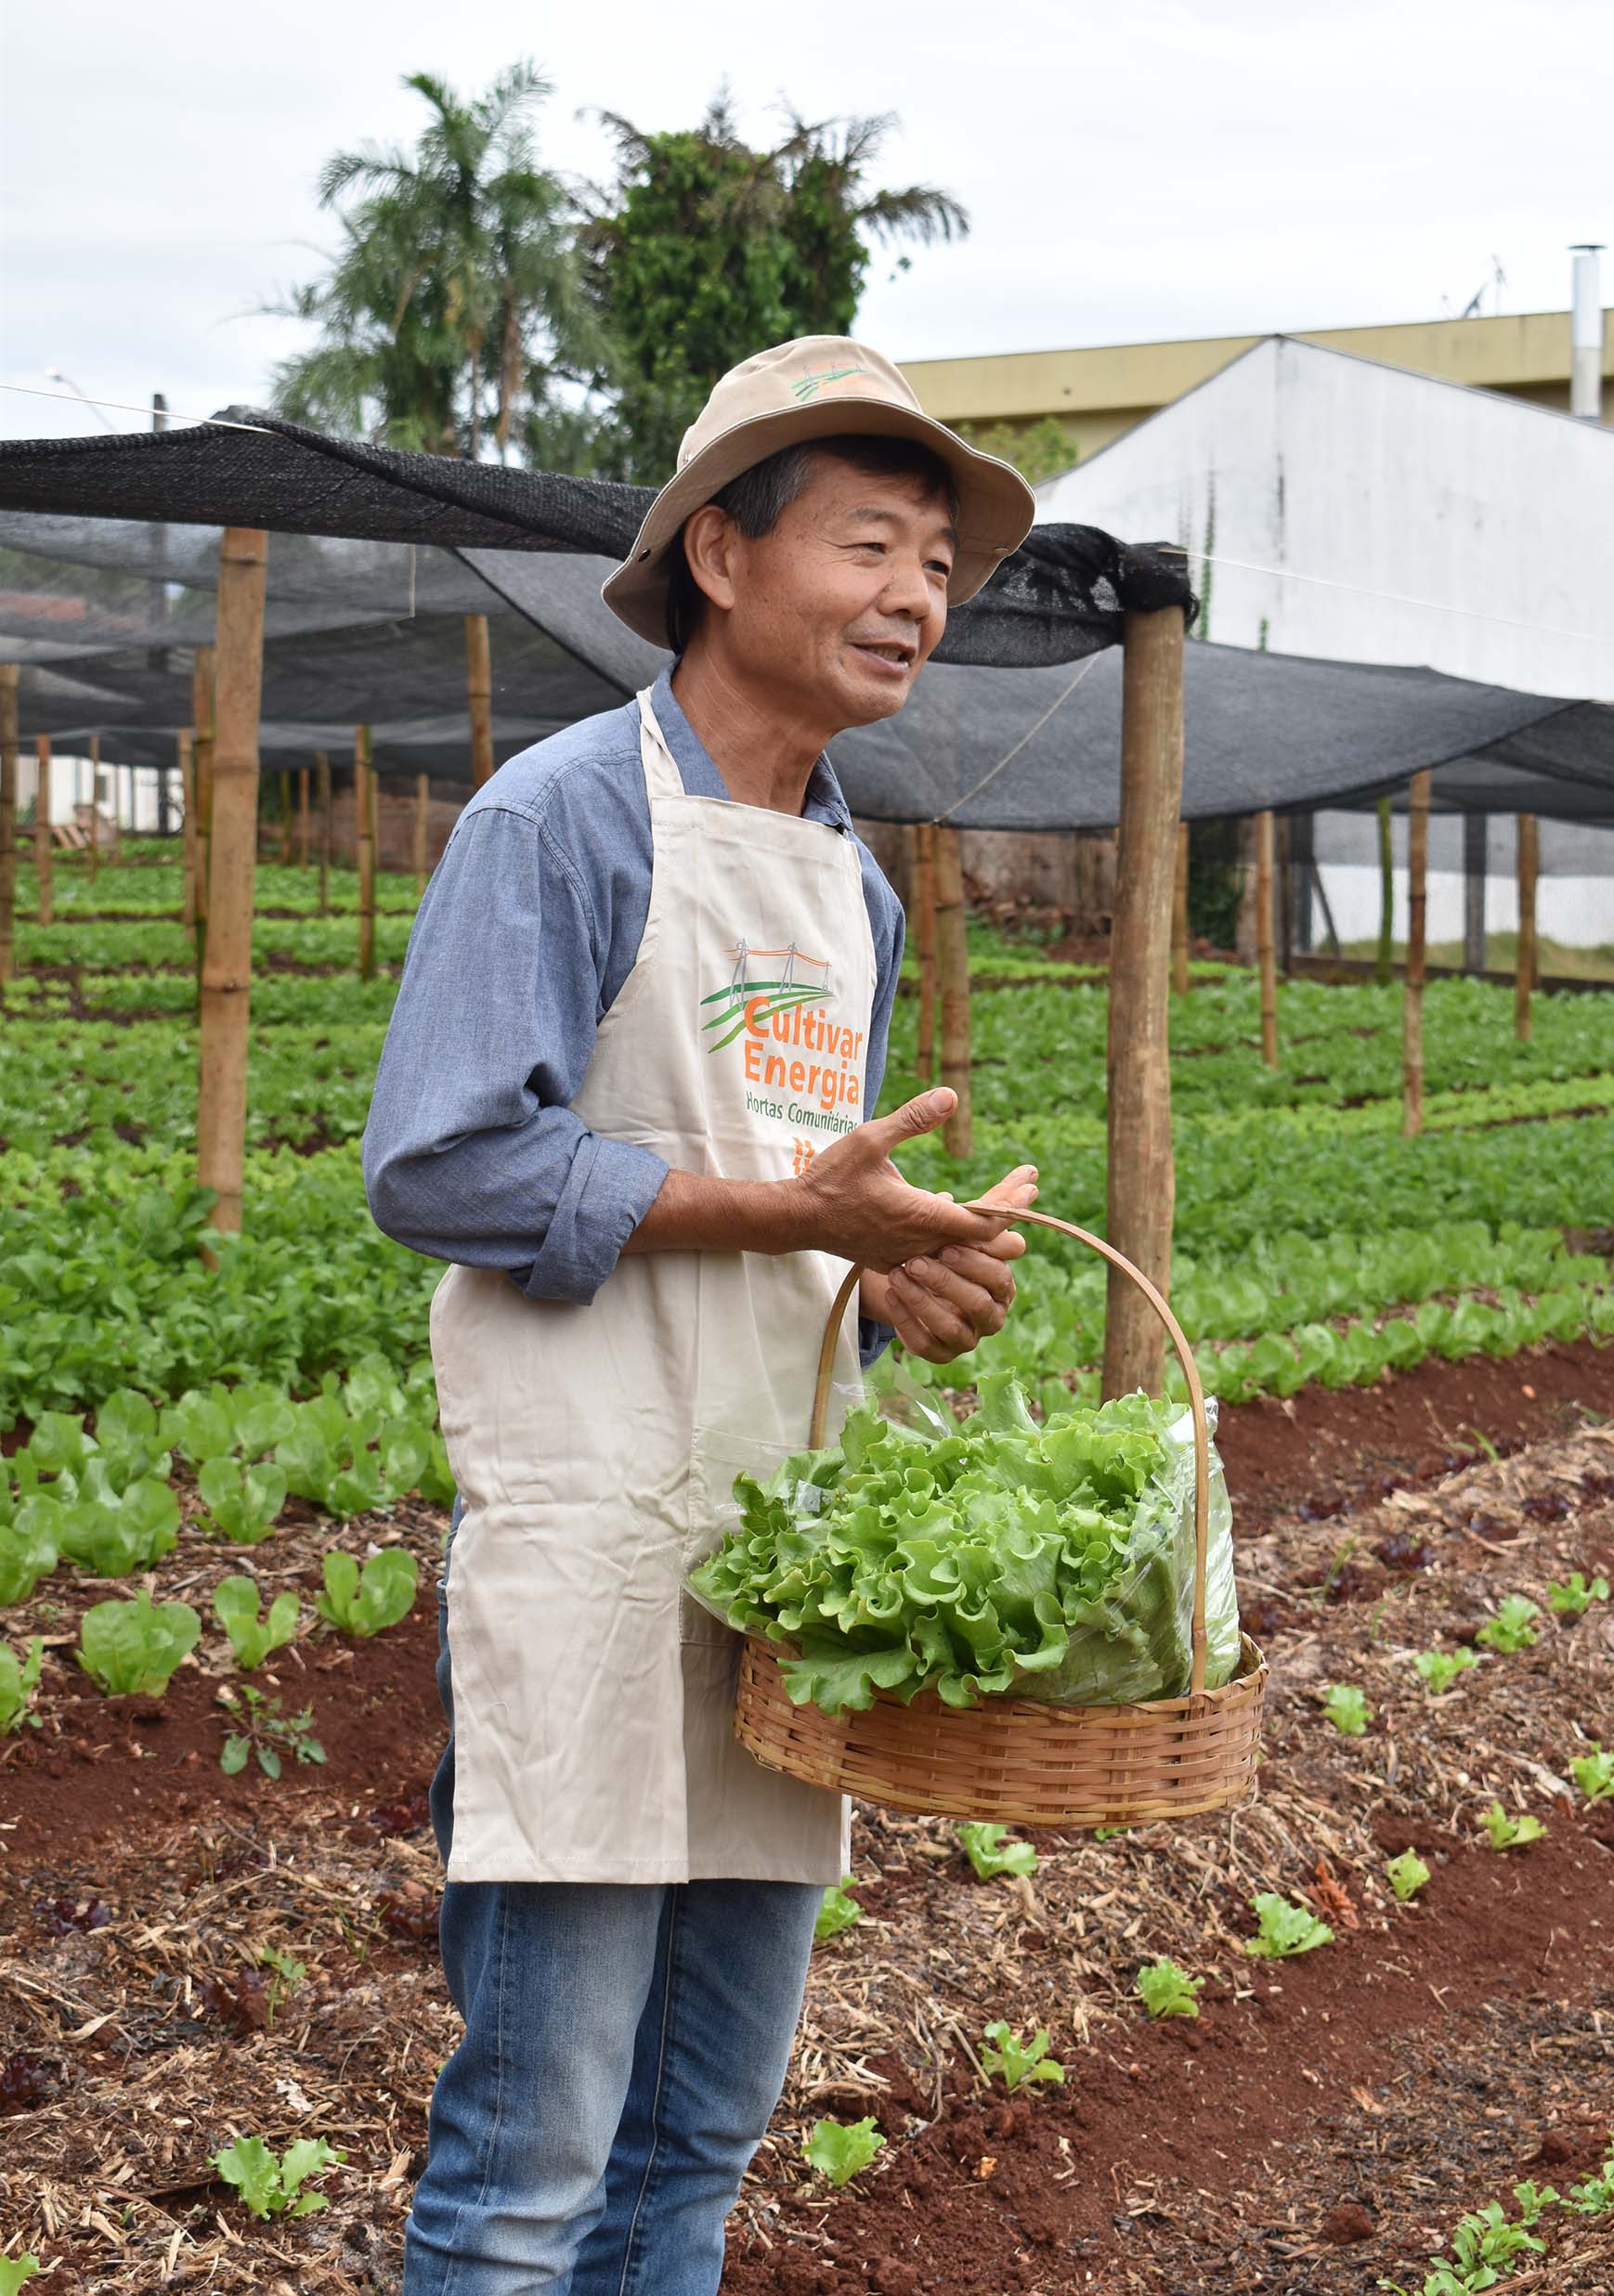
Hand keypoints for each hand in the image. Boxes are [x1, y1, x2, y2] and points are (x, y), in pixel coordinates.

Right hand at [793, 1090, 1012, 1269]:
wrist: (798, 1218)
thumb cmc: (832, 1178)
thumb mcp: (870, 1139)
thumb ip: (912, 1119)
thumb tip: (951, 1094)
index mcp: (922, 1216)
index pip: (984, 1221)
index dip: (1013, 1205)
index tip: (1031, 1183)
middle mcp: (921, 1242)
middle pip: (981, 1237)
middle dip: (1009, 1211)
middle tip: (1030, 1187)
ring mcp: (908, 1255)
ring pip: (960, 1248)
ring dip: (984, 1224)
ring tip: (1004, 1200)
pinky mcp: (895, 1258)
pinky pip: (936, 1254)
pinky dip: (956, 1236)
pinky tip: (958, 1214)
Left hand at [869, 1164, 1037, 1363]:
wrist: (903, 1276)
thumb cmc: (939, 1247)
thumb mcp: (958, 1225)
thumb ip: (993, 1205)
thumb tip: (1032, 1173)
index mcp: (1002, 1282)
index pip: (1001, 1274)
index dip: (976, 1260)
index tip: (948, 1244)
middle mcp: (992, 1313)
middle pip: (980, 1303)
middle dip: (948, 1282)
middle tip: (917, 1260)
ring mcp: (968, 1337)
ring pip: (954, 1327)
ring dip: (924, 1301)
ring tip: (899, 1275)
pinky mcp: (942, 1354)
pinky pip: (927, 1345)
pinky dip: (908, 1322)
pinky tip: (891, 1295)